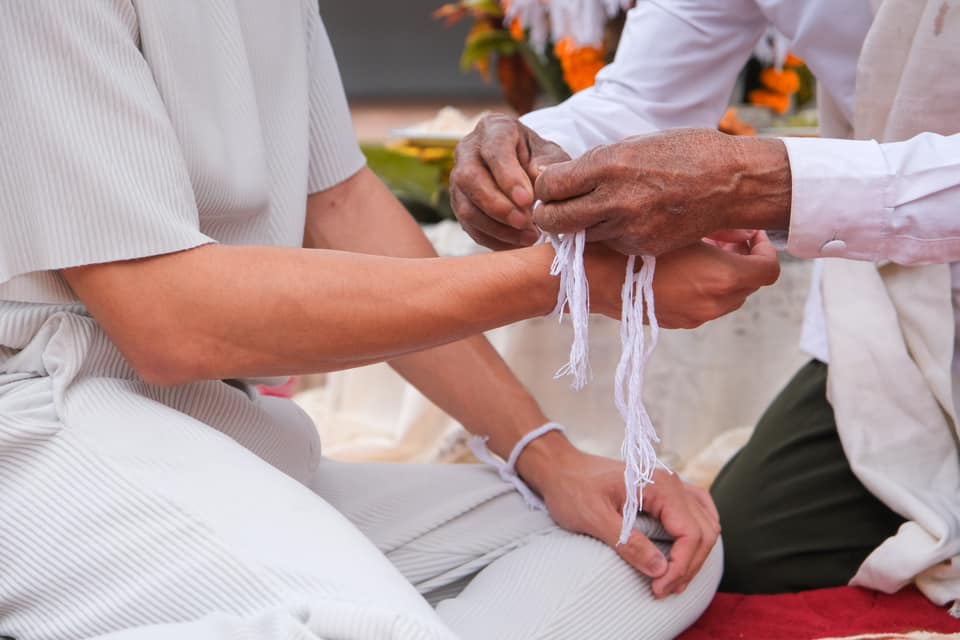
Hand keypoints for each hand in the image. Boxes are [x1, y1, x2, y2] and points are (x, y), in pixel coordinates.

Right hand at [450, 114, 569, 249]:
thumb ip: (549, 165)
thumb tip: (540, 179)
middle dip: (499, 207)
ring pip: (466, 207)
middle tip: (527, 223)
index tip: (527, 200)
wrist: (524, 166)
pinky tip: (517, 243)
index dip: (508, 178)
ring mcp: (458, 178)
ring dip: (498, 228)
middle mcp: (468, 150)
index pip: (494, 152)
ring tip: (529, 237)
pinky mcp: (459, 203)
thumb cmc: (538, 158)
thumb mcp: (551, 155)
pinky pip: (469, 226)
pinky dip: (493, 239)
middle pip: (471, 179)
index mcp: (494, 129)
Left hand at [515, 433, 720, 598]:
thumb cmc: (572, 489)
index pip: (690, 533)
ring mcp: (671, 485)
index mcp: (659, 486)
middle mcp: (672, 482)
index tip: (659, 588)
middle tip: (664, 590)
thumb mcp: (594, 517)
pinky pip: (697, 511)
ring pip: (705, 523)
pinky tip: (688, 553)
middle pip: (704, 531)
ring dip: (696, 554)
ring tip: (674, 580)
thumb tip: (660, 570)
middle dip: (688, 566)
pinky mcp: (665, 491)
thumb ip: (627, 542)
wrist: (560, 468)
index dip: (680, 566)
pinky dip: (698, 535)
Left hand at [533, 128, 791, 255]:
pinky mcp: (642, 247)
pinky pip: (610, 244)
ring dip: (580, 227)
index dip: (543, 188)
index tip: (550, 187)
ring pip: (580, 236)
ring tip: (596, 211)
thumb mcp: (633, 144)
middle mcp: (614, 200)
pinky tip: (626, 219)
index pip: (548, 186)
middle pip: (553, 220)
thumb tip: (557, 177)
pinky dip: (610, 235)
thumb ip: (594, 164)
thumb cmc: (684, 153)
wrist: (731, 182)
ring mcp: (628, 228)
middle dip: (547, 216)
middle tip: (553, 210)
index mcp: (608, 165)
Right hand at [652, 230, 779, 327]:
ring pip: (730, 297)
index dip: (767, 250)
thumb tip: (743, 236)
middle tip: (726, 240)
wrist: (600, 277)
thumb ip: (725, 232)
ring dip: (725, 277)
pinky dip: (706, 289)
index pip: (769, 270)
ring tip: (703, 256)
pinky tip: (684, 272)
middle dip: (744, 261)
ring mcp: (698, 317)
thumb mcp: (687, 230)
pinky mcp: (681, 322)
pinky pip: (707, 306)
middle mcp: (716, 303)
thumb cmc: (641, 247)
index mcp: (724, 278)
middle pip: (750, 284)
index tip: (752, 236)